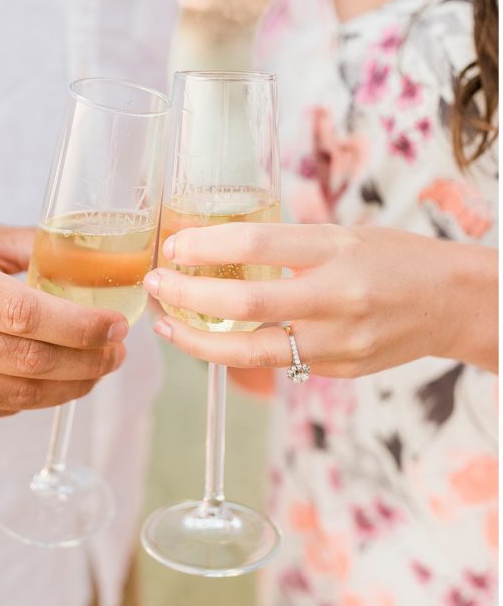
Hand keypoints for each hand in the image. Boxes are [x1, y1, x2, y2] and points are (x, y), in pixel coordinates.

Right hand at [0, 225, 127, 420]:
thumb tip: (94, 260)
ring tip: (99, 369)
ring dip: (70, 386)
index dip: (79, 326)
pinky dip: (35, 398)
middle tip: (118, 351)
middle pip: (27, 361)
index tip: (117, 325)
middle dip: (87, 360)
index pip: (24, 315)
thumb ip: (29, 248)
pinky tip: (57, 382)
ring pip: (17, 396)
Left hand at [143, 223, 497, 376]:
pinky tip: (211, 340)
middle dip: (186, 295)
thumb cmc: (394, 257)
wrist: (450, 303)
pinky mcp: (337, 370)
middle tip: (155, 285)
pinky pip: (274, 362)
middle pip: (243, 301)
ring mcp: (338, 342)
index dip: (204, 245)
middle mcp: (337, 297)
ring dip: (197, 340)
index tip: (173, 246)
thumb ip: (287, 245)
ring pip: (249, 350)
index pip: (256, 242)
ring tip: (166, 325)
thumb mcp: (342, 234)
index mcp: (337, 249)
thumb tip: (218, 250)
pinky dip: (235, 351)